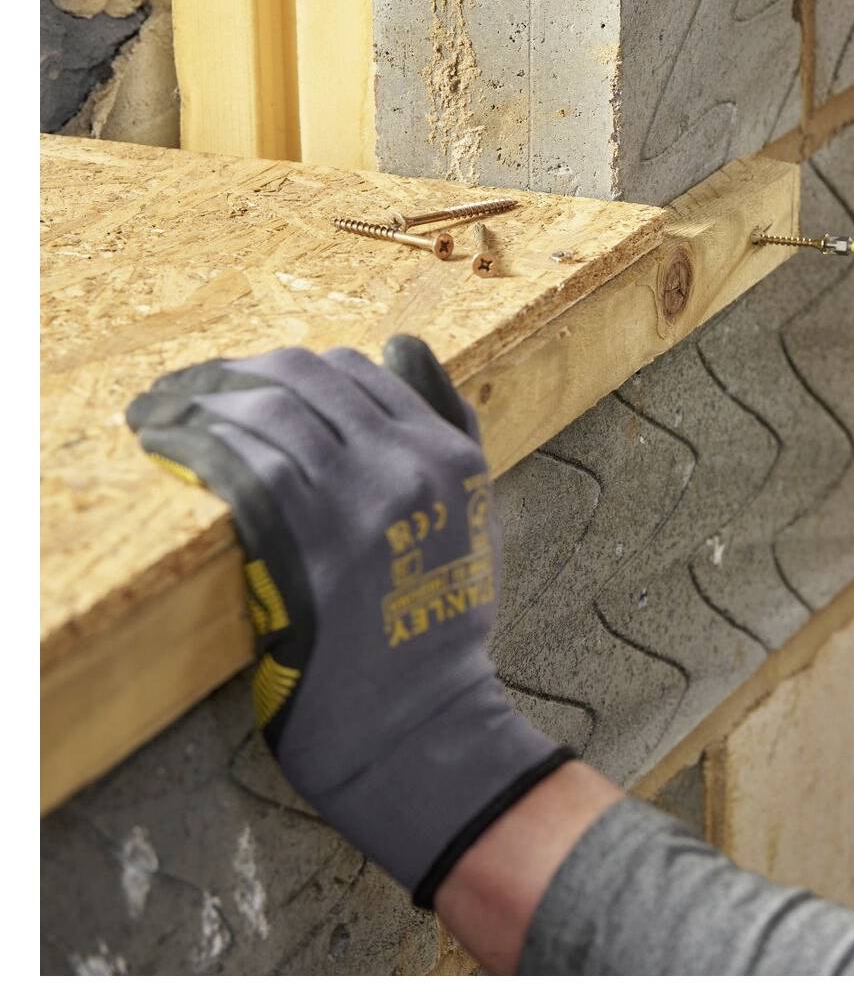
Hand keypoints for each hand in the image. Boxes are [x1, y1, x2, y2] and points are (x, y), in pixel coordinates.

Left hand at [126, 336, 569, 907]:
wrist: (418, 723)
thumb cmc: (437, 630)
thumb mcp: (474, 515)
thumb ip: (450, 432)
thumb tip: (405, 348)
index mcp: (452, 455)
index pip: (361, 370)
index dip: (294, 368)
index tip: (249, 381)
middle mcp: (408, 464)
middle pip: (306, 378)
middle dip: (238, 374)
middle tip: (189, 389)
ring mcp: (355, 500)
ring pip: (266, 410)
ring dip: (199, 399)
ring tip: (160, 410)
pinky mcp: (300, 541)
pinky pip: (234, 461)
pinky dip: (188, 440)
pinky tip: (161, 441)